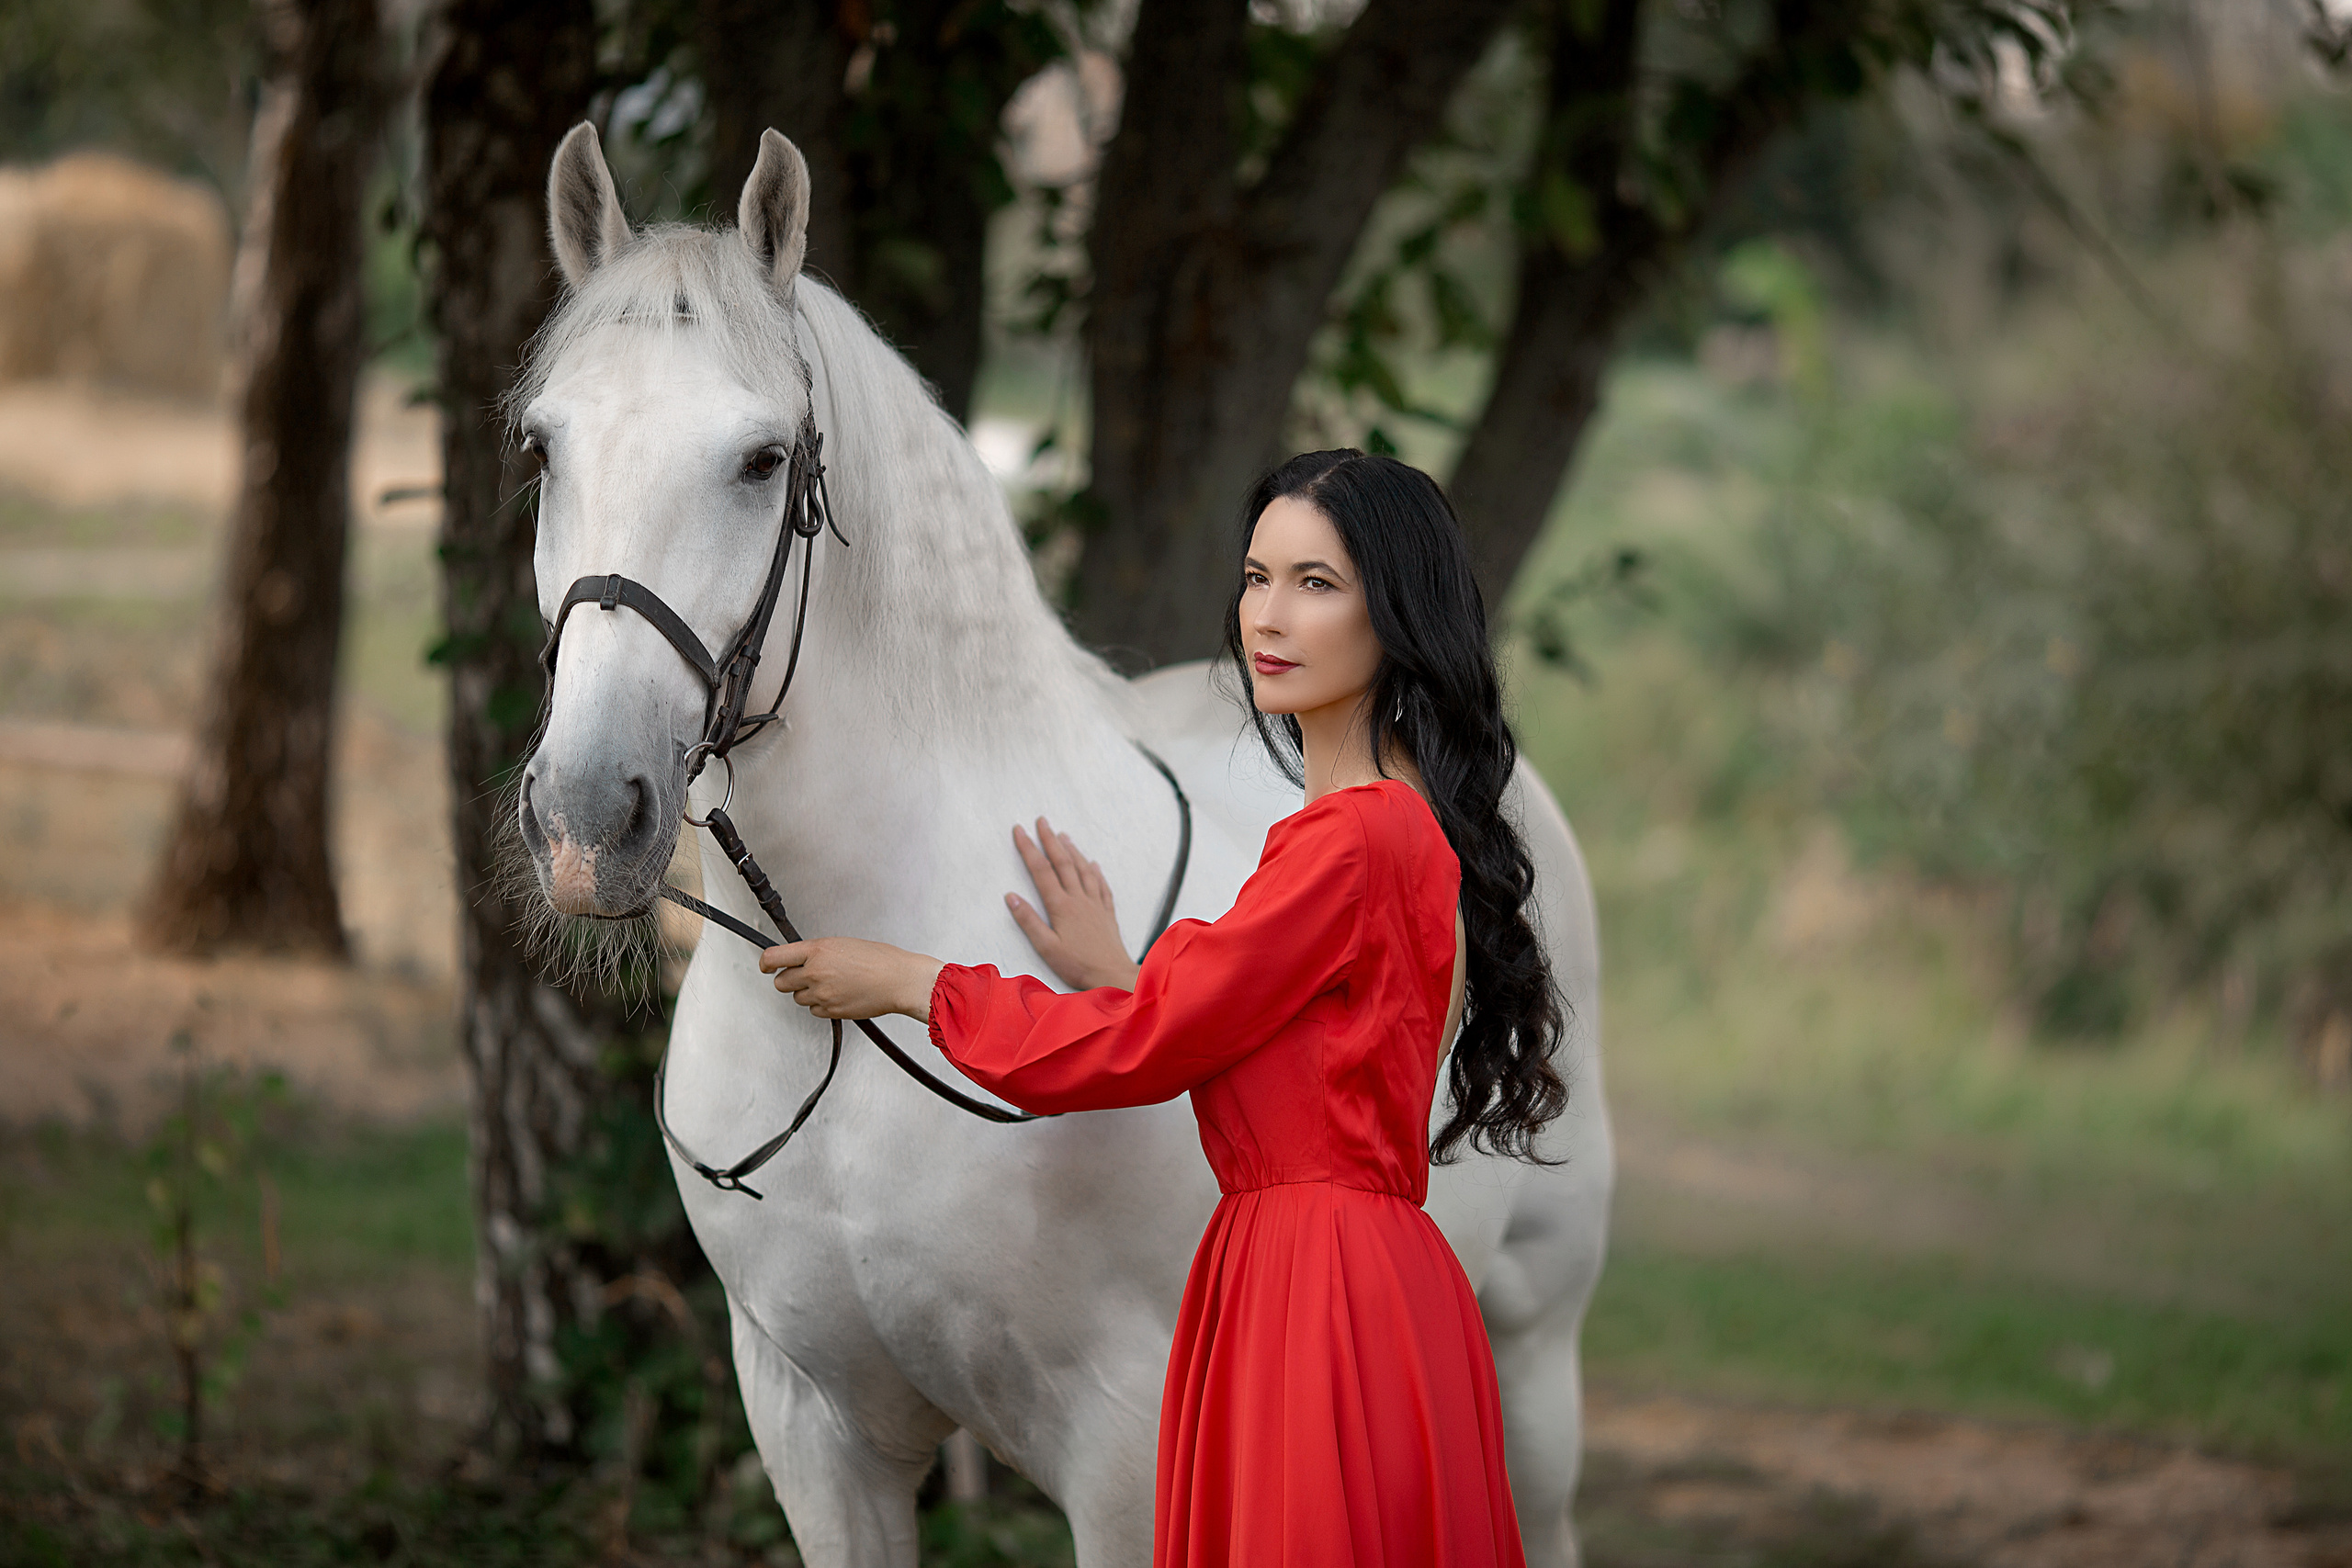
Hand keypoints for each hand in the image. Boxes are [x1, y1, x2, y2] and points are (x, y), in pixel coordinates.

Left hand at [761, 938, 944, 1021]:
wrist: (899, 980)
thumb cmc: (880, 959)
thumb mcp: (843, 944)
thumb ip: (817, 952)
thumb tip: (800, 959)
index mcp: (818, 950)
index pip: (774, 957)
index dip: (765, 963)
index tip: (765, 966)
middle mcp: (815, 972)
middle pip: (781, 982)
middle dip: (789, 979)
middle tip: (803, 976)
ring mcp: (822, 994)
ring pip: (797, 998)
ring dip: (807, 993)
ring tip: (830, 985)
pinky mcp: (831, 1011)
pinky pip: (813, 1010)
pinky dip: (821, 1005)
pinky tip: (838, 996)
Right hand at [1008, 818, 1140, 991]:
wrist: (1112, 974)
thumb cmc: (1077, 965)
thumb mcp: (1046, 947)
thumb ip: (1028, 921)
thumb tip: (1010, 896)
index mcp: (1061, 906)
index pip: (1041, 871)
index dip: (1028, 848)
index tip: (1019, 830)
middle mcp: (1079, 899)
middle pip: (1063, 862)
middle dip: (1050, 840)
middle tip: (1041, 820)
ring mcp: (1095, 904)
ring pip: (1083, 869)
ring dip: (1072, 850)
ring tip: (1064, 835)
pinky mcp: (1107, 913)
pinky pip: (1101, 885)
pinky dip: (1096, 871)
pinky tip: (1094, 863)